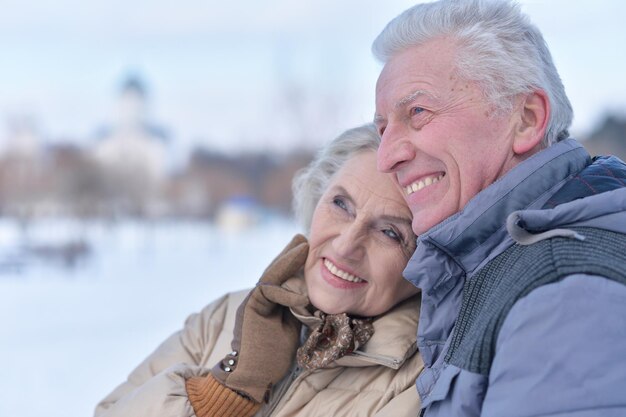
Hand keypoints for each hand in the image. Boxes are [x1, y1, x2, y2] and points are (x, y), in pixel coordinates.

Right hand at [211, 234, 308, 402]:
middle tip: (302, 237)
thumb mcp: (290, 327)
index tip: (304, 247)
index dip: (291, 263)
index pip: (281, 278)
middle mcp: (258, 299)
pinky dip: (286, 293)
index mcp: (269, 303)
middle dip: (288, 253)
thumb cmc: (271, 357)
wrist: (252, 377)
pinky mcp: (250, 309)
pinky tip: (302, 297)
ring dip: (287, 261)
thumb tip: (308, 295)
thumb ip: (295, 310)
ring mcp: (253, 303)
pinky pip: (267, 292)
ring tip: (303, 247)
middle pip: (274, 271)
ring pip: (270, 276)